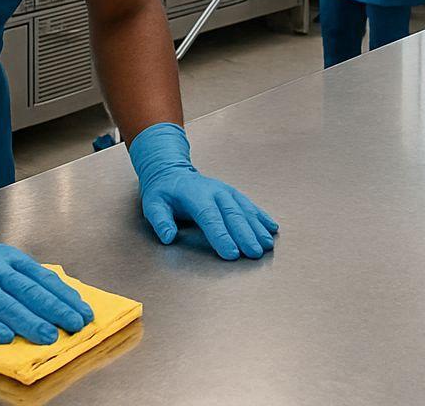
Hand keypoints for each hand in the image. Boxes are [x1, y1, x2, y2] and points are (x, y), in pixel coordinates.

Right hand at [0, 201, 92, 344]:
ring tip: (46, 336)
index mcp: (10, 259)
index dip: (65, 297)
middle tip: (74, 325)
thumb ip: (24, 279)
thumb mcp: (0, 262)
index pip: (43, 279)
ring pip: (4, 303)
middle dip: (54, 309)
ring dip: (27, 320)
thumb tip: (58, 300)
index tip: (84, 313)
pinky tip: (4, 337)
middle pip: (28, 290)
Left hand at [128, 123, 277, 259]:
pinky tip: (271, 228)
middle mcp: (215, 192)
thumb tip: (168, 237)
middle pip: (233, 215)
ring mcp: (227, 192)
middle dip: (245, 235)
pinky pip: (250, 205)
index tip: (231, 253)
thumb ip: (160, 221)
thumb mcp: (153, 204)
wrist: (172, 171)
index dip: (221, 236)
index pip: (210, 218)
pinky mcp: (234, 194)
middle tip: (255, 253)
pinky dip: (262, 217)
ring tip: (266, 245)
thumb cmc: (164, 192)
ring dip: (257, 228)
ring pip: (245, 210)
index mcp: (196, 195)